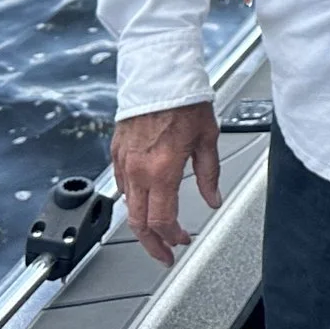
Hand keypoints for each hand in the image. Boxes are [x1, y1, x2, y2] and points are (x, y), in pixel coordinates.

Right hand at [111, 101, 222, 263]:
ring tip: (157, 230)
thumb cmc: (184, 100)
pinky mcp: (116, 151)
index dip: (172, 238)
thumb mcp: (208, 138)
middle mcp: (138, 170)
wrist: (159, 74)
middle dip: (151, 244)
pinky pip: (121, 185)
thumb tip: (213, 199)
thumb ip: (209, 174)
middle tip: (163, 254)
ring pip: (127, 205)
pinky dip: (132, 199)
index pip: (162, 220)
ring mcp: (124, 162)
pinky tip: (145, 199)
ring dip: (141, 223)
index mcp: (162, 170)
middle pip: (138, 223)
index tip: (181, 242)